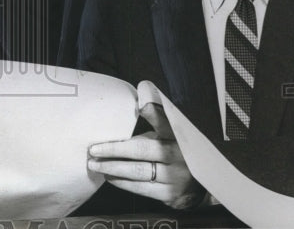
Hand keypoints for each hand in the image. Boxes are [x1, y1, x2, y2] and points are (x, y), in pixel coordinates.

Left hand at [88, 102, 204, 209]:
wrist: (199, 185)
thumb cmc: (176, 151)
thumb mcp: (170, 133)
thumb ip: (155, 121)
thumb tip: (132, 105)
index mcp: (178, 135)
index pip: (165, 120)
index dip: (153, 111)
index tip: (141, 101)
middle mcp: (178, 154)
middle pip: (141, 149)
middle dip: (114, 149)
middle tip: (93, 149)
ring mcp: (175, 176)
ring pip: (138, 171)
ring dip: (113, 167)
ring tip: (95, 164)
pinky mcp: (170, 193)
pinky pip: (141, 188)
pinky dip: (122, 182)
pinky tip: (109, 177)